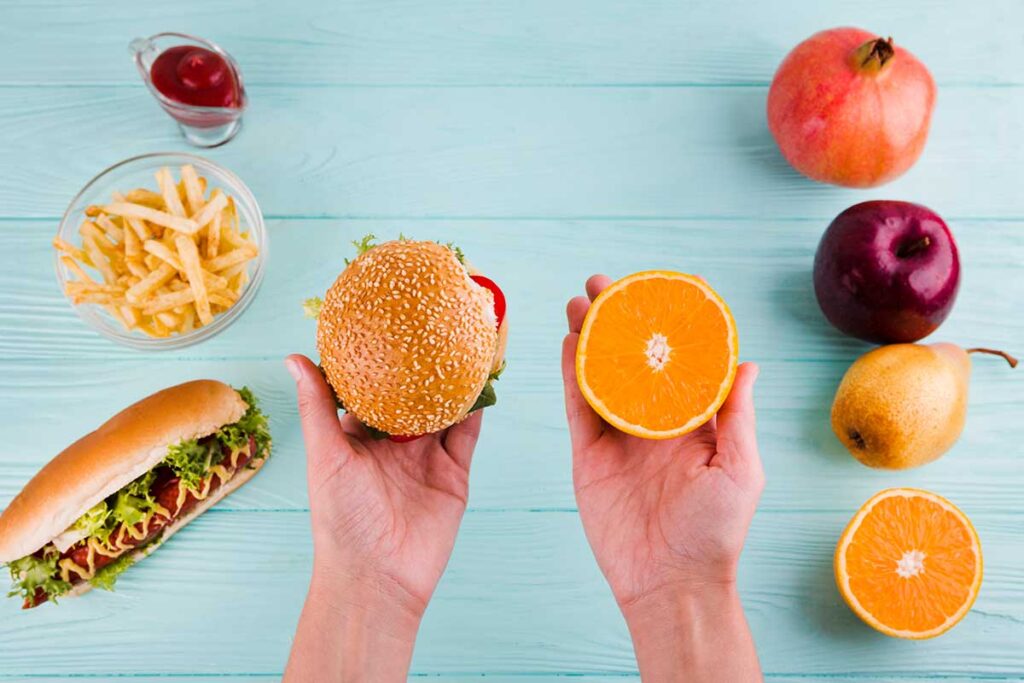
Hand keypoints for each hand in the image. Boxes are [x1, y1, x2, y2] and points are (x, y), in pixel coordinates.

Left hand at [283, 354, 481, 681]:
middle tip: (435, 322)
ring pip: (444, 409)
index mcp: (360, 437)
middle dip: (424, 365)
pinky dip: (475, 409)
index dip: (382, 359)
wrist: (378, 576)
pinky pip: (467, 434)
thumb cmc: (341, 519)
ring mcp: (426, 457)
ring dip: (454, 380)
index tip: (390, 322)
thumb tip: (295, 356)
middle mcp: (394, 443)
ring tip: (465, 340)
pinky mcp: (454, 473)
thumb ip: (318, 406)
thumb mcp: (325, 455)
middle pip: (413, 396)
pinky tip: (482, 380)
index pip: (373, 389)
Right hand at [562, 275, 763, 681]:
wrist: (670, 584)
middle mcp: (654, 421)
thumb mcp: (740, 470)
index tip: (660, 287)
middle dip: (617, 318)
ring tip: (579, 301)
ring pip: (600, 373)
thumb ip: (737, 416)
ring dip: (589, 336)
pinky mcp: (589, 455)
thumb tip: (749, 363)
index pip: (679, 360)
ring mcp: (619, 436)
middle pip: (632, 357)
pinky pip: (578, 406)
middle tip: (603, 282)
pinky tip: (567, 342)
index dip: (668, 323)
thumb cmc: (716, 532)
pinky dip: (571, 372)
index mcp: (692, 421)